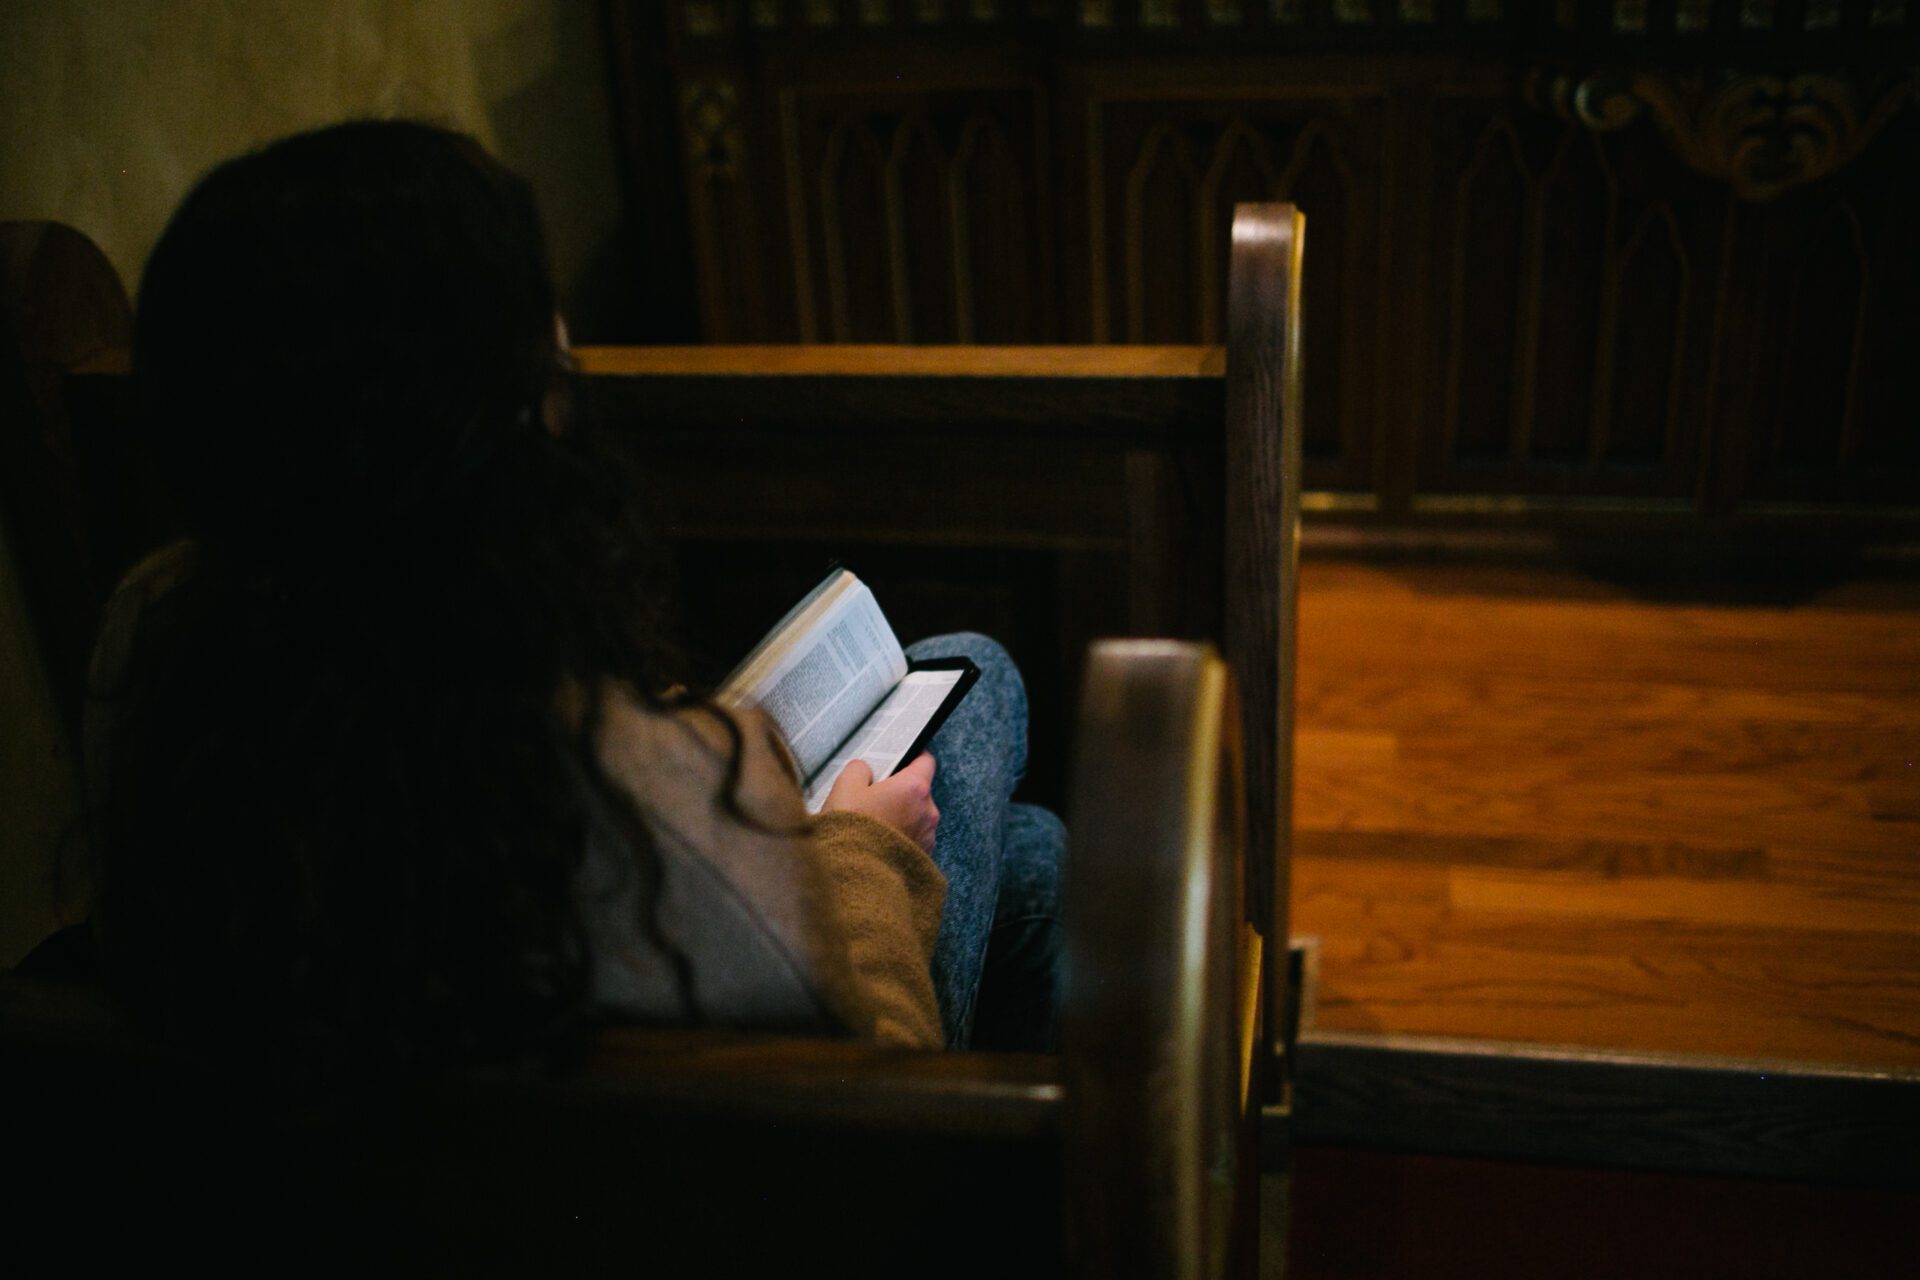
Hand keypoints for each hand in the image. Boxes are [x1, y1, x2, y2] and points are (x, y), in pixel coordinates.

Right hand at [822, 754, 938, 852]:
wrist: (853, 877)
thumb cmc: (851, 832)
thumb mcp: (845, 787)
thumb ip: (859, 769)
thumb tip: (865, 769)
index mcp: (914, 788)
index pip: (925, 761)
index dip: (912, 758)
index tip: (901, 760)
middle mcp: (928, 812)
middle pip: (919, 791)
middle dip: (900, 792)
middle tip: (874, 798)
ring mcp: (927, 837)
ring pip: (917, 817)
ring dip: (901, 817)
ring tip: (873, 824)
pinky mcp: (923, 858)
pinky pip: (914, 839)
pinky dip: (901, 837)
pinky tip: (878, 841)